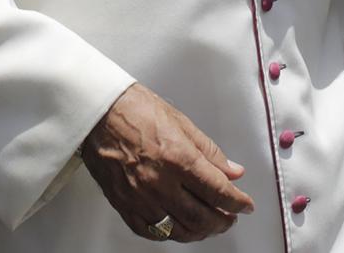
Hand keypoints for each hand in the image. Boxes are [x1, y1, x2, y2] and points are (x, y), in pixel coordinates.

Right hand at [81, 82, 253, 242]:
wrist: (98, 113)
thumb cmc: (135, 110)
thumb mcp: (181, 123)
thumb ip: (210, 152)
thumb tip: (233, 171)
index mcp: (178, 158)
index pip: (218, 191)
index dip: (237, 202)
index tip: (245, 205)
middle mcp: (160, 182)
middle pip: (202, 217)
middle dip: (223, 221)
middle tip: (230, 216)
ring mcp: (140, 198)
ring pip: (179, 230)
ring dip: (200, 232)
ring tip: (210, 225)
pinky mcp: (124, 205)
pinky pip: (152, 232)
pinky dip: (170, 234)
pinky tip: (179, 228)